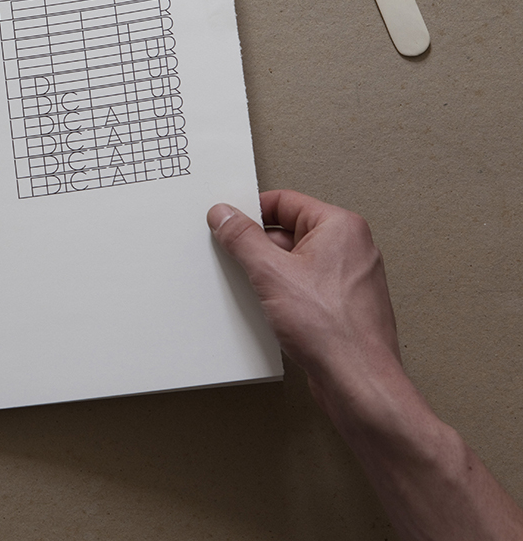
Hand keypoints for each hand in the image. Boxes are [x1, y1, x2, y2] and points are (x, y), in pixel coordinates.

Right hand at [206, 189, 400, 398]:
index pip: (285, 202)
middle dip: (258, 245)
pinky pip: (306, 285)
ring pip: (297, 260)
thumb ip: (243, 238)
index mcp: (340, 227)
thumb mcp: (270, 273)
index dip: (251, 211)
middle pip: (290, 230)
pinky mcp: (343, 303)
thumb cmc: (331, 329)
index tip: (227, 223)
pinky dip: (284, 292)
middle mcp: (351, 247)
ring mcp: (349, 277)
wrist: (357, 380)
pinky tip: (270, 308)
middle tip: (235, 257)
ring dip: (270, 272)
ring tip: (256, 288)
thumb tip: (225, 215)